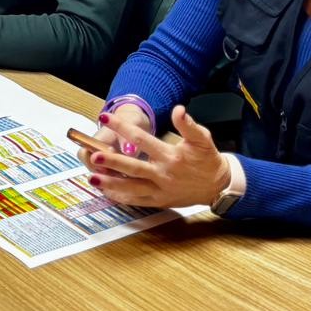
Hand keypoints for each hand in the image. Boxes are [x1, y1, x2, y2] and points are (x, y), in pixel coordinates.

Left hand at [82, 105, 230, 208]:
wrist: (218, 186)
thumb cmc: (208, 160)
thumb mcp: (202, 139)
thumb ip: (188, 125)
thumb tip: (179, 109)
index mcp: (171, 156)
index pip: (142, 140)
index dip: (122, 128)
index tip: (105, 118)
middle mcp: (163, 174)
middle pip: (133, 167)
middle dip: (113, 162)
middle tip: (94, 155)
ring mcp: (160, 190)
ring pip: (132, 188)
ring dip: (111, 183)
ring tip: (92, 178)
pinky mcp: (159, 201)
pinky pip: (137, 201)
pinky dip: (121, 198)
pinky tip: (106, 192)